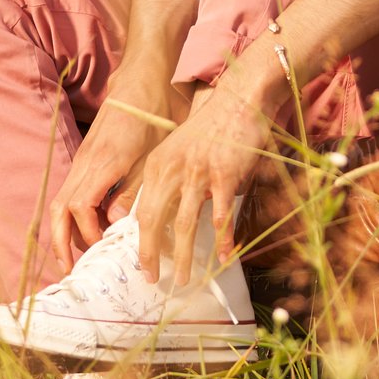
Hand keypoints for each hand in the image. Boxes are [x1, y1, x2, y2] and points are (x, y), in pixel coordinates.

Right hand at [45, 77, 181, 272]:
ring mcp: (84, 158)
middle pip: (61, 208)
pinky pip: (72, 190)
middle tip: (69, 269)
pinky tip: (88, 228)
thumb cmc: (155, 113)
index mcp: (105, 162)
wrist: (143, 77)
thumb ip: (134, 189)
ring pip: (62, 200)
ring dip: (65, 230)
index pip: (81, 207)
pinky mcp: (87, 156)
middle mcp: (87, 162)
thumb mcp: (154, 153)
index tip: (104, 249)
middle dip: (61, 240)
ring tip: (75, 255)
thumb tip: (116, 223)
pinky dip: (73, 214)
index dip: (89, 232)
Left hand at [132, 66, 281, 285]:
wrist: (240, 100)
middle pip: (153, 220)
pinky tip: (222, 256)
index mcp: (158, 165)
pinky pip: (220, 215)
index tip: (142, 262)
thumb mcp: (179, 151)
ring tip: (183, 278)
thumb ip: (170, 180)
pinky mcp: (224, 174)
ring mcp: (198, 173)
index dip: (139, 240)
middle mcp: (172, 170)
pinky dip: (220, 238)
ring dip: (182, 256)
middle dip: (150, 255)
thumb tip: (165, 217)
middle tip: (152, 278)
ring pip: (184, 224)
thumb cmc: (213, 128)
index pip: (141, 210)